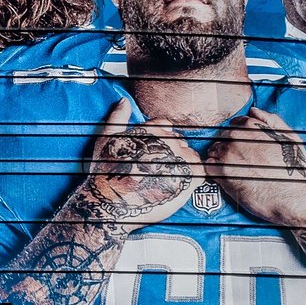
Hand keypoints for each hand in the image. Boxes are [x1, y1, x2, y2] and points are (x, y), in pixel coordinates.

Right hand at [74, 98, 202, 230]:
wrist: (110, 203)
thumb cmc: (104, 172)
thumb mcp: (105, 139)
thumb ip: (117, 118)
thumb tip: (124, 101)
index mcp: (151, 131)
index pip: (166, 126)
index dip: (160, 138)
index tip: (151, 152)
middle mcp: (168, 142)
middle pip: (180, 142)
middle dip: (172, 152)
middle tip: (158, 168)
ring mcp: (180, 160)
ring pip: (191, 156)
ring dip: (184, 164)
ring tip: (168, 177)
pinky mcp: (189, 180)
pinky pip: (200, 172)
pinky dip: (193, 177)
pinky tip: (180, 183)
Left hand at [205, 107, 305, 227]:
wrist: (294, 198)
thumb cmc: (295, 169)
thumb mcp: (290, 138)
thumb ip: (271, 120)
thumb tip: (253, 110)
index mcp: (251, 127)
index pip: (234, 125)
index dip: (239, 136)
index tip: (245, 147)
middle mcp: (236, 138)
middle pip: (222, 137)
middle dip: (229, 147)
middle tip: (242, 161)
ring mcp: (226, 155)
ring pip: (214, 151)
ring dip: (220, 158)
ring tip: (236, 170)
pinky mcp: (221, 174)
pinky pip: (209, 167)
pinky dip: (214, 170)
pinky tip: (227, 177)